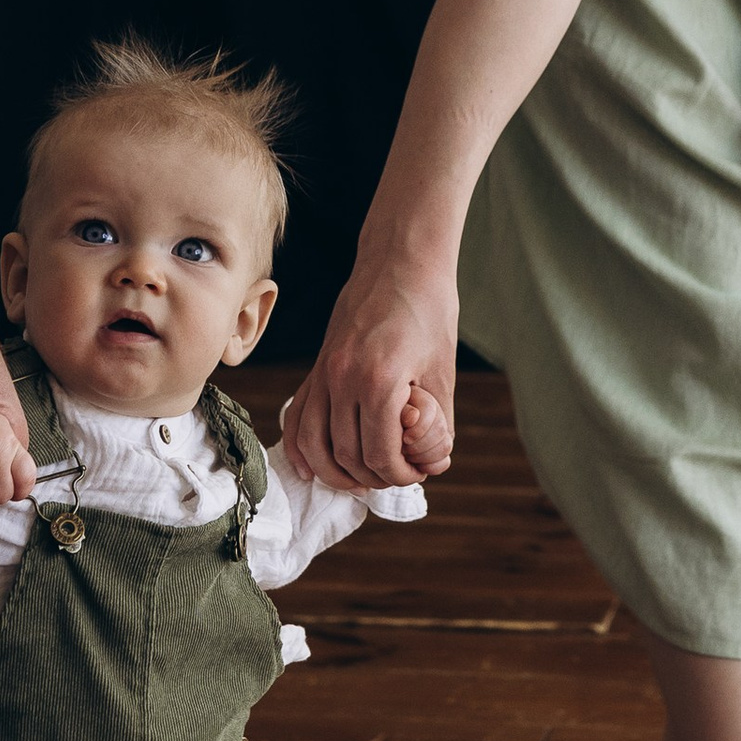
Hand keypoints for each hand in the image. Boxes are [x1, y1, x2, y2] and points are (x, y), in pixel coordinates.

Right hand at [287, 257, 458, 492]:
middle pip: (346, 454)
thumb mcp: (444, 372)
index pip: (379, 452)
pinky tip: (311, 468)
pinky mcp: (316, 368)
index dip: (400, 474)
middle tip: (399, 472)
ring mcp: (323, 372)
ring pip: (313, 444)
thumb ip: (439, 424)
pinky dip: (301, 449)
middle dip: (375, 475)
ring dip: (336, 472)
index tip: (417, 471)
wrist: (400, 262)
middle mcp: (342, 378)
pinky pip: (297, 418)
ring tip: (363, 478)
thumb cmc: (428, 311)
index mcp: (379, 379)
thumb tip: (432, 462)